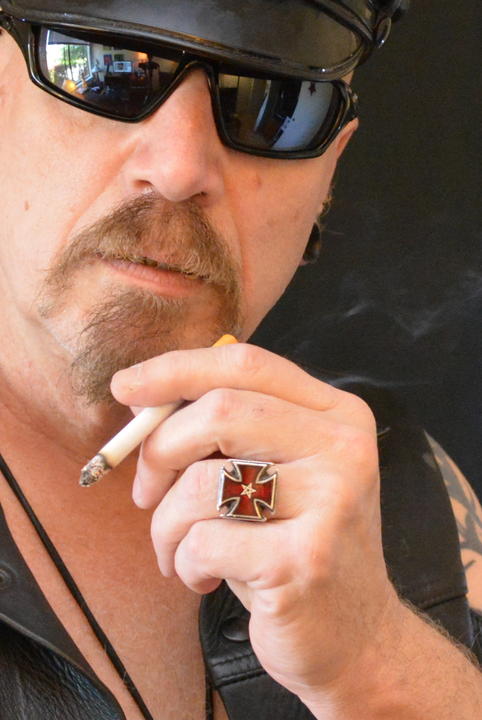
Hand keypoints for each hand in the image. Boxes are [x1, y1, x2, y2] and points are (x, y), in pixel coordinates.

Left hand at [111, 343, 399, 709]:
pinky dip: (184, 561)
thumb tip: (142, 398)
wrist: (356, 635)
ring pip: (202, 481)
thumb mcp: (272, 475)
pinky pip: (204, 540)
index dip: (177, 369)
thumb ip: (222, 431)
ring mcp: (331, 501)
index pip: (246, 364)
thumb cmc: (294, 545)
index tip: (125, 386)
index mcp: (336, 414)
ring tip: (177, 549)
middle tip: (144, 491)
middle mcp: (344, 447)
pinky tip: (203, 578)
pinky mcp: (306, 559)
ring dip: (166, 521)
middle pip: (220, 410)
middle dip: (159, 449)